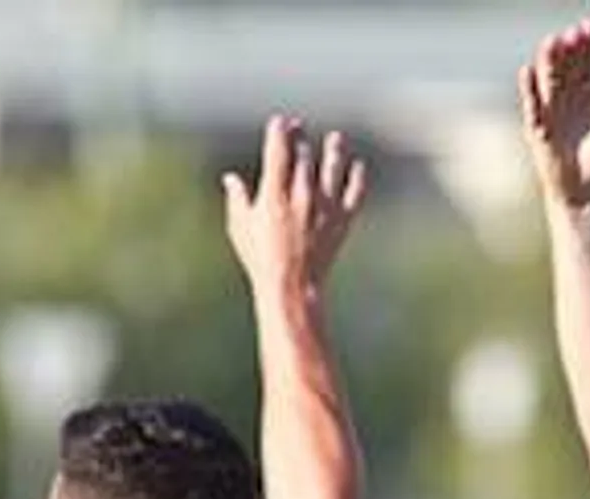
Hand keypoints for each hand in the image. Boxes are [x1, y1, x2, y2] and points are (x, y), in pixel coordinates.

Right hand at [223, 115, 368, 296]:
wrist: (293, 286)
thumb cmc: (262, 259)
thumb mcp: (241, 228)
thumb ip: (238, 200)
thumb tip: (231, 178)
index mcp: (274, 195)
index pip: (278, 152)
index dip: (279, 131)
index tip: (280, 121)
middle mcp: (301, 196)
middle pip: (304, 156)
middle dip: (300, 138)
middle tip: (299, 128)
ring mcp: (324, 207)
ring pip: (332, 168)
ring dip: (334, 150)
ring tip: (336, 138)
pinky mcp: (342, 220)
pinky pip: (355, 193)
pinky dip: (358, 177)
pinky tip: (358, 166)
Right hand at [519, 19, 589, 208]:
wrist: (586, 190)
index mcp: (589, 93)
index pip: (589, 62)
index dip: (589, 45)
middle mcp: (569, 96)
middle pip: (568, 66)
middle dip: (569, 48)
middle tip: (572, 31)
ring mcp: (552, 110)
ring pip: (549, 80)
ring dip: (548, 60)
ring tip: (551, 41)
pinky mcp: (538, 127)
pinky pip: (532, 105)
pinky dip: (529, 89)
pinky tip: (527, 70)